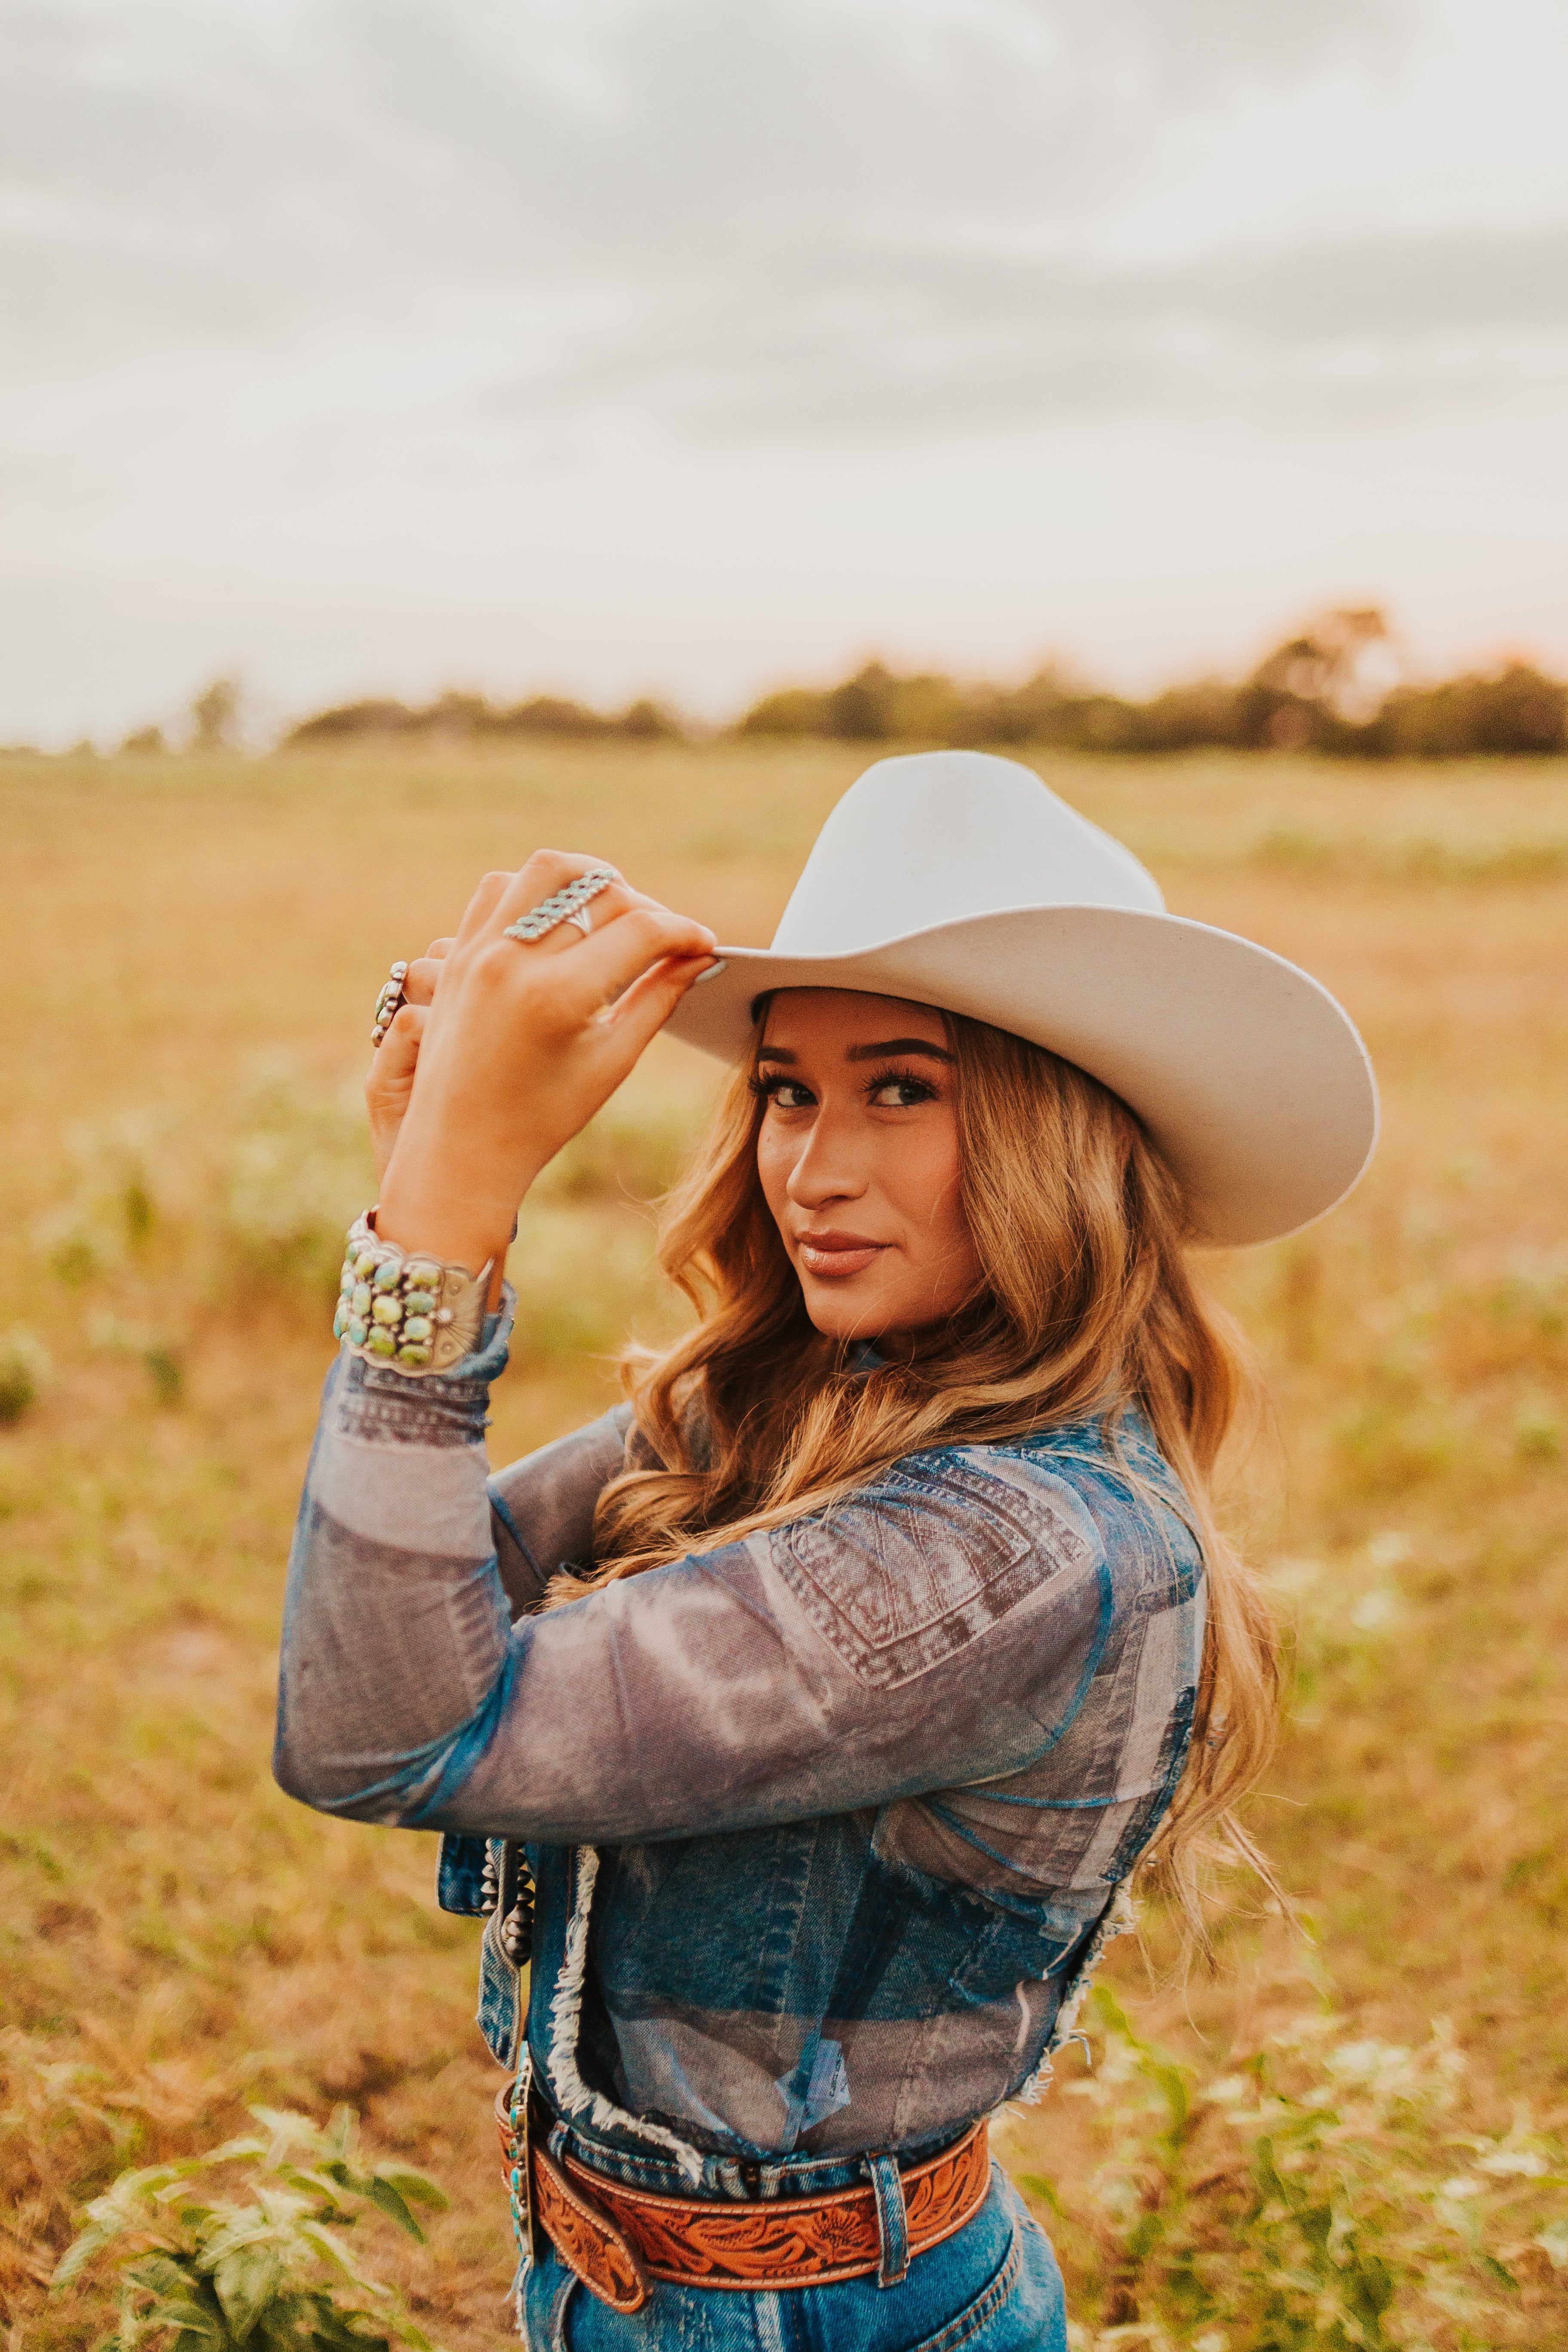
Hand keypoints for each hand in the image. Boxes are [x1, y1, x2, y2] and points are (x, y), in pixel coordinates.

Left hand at [375, 853, 716, 1283]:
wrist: (459, 1146)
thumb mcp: (611, 1060)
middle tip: (663, 937)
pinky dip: (537, 891)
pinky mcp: (458, 953)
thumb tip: (698, 956)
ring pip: (548, 870)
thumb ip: (658, 998)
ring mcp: (479, 951)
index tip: (704, 943)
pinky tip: (561, 922)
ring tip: (613, 914)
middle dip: (645, 907)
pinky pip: (500, 889)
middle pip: (600, 890)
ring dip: (590, 881)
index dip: (684, 932)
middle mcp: (513, 961)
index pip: (641, 931)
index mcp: (556, 995)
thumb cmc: (541, 1117)